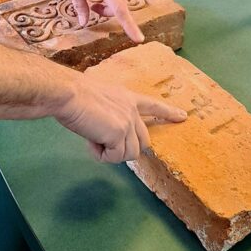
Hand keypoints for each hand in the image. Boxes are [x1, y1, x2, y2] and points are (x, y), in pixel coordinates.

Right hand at [58, 74, 186, 163]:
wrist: (68, 93)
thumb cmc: (74, 94)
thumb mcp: (99, 100)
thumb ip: (110, 113)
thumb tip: (106, 132)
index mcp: (127, 97)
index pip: (153, 105)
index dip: (168, 112)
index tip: (183, 117)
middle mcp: (131, 109)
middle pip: (143, 141)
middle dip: (124, 148)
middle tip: (103, 142)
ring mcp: (128, 122)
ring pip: (130, 153)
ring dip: (111, 152)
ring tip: (93, 139)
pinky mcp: (119, 134)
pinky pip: (115, 157)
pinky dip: (101, 155)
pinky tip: (91, 141)